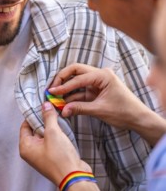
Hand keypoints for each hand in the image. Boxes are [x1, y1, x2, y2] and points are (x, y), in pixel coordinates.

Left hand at [19, 102, 90, 185]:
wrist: (74, 176)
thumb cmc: (60, 159)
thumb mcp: (53, 133)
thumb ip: (48, 117)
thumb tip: (45, 105)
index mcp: (26, 147)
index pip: (24, 126)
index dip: (32, 115)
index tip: (40, 106)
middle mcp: (31, 152)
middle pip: (34, 130)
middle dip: (43, 120)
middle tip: (50, 110)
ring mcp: (41, 155)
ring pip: (44, 136)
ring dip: (51, 127)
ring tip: (57, 117)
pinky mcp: (52, 157)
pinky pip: (51, 142)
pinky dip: (56, 135)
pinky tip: (62, 129)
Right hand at [49, 63, 165, 144]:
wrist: (138, 119)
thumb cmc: (124, 112)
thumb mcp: (100, 110)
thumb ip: (79, 108)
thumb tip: (62, 110)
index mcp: (103, 75)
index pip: (78, 78)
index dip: (64, 86)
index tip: (52, 92)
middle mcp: (99, 75)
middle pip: (75, 71)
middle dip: (62, 79)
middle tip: (52, 89)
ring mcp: (97, 82)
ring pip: (76, 80)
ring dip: (66, 89)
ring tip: (55, 98)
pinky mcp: (95, 91)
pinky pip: (80, 91)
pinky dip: (71, 96)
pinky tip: (63, 103)